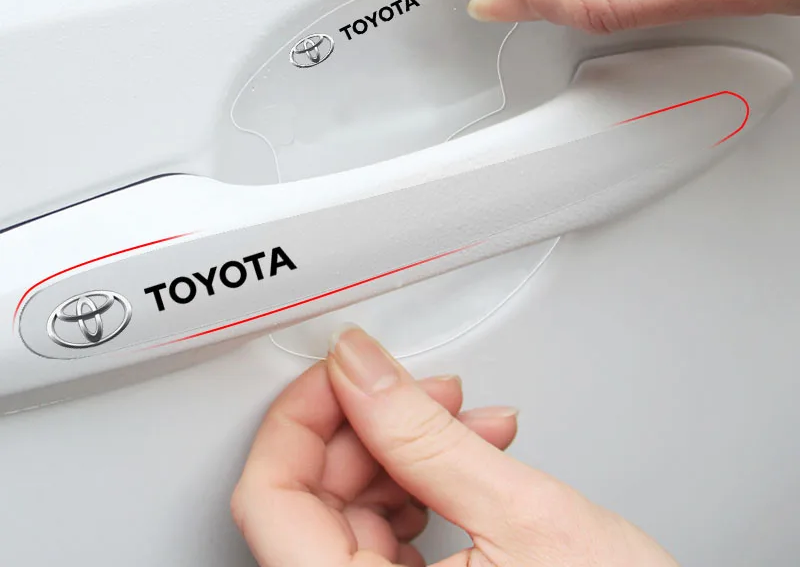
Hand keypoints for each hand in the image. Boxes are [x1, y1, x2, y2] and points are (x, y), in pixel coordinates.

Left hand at [232, 326, 677, 565]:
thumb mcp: (527, 520)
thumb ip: (425, 437)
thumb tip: (358, 367)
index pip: (269, 497)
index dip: (302, 414)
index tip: (343, 368)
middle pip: (310, 499)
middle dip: (373, 426)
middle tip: (424, 390)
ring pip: (351, 514)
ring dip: (407, 453)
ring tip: (468, 424)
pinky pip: (387, 541)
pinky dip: (425, 489)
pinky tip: (467, 461)